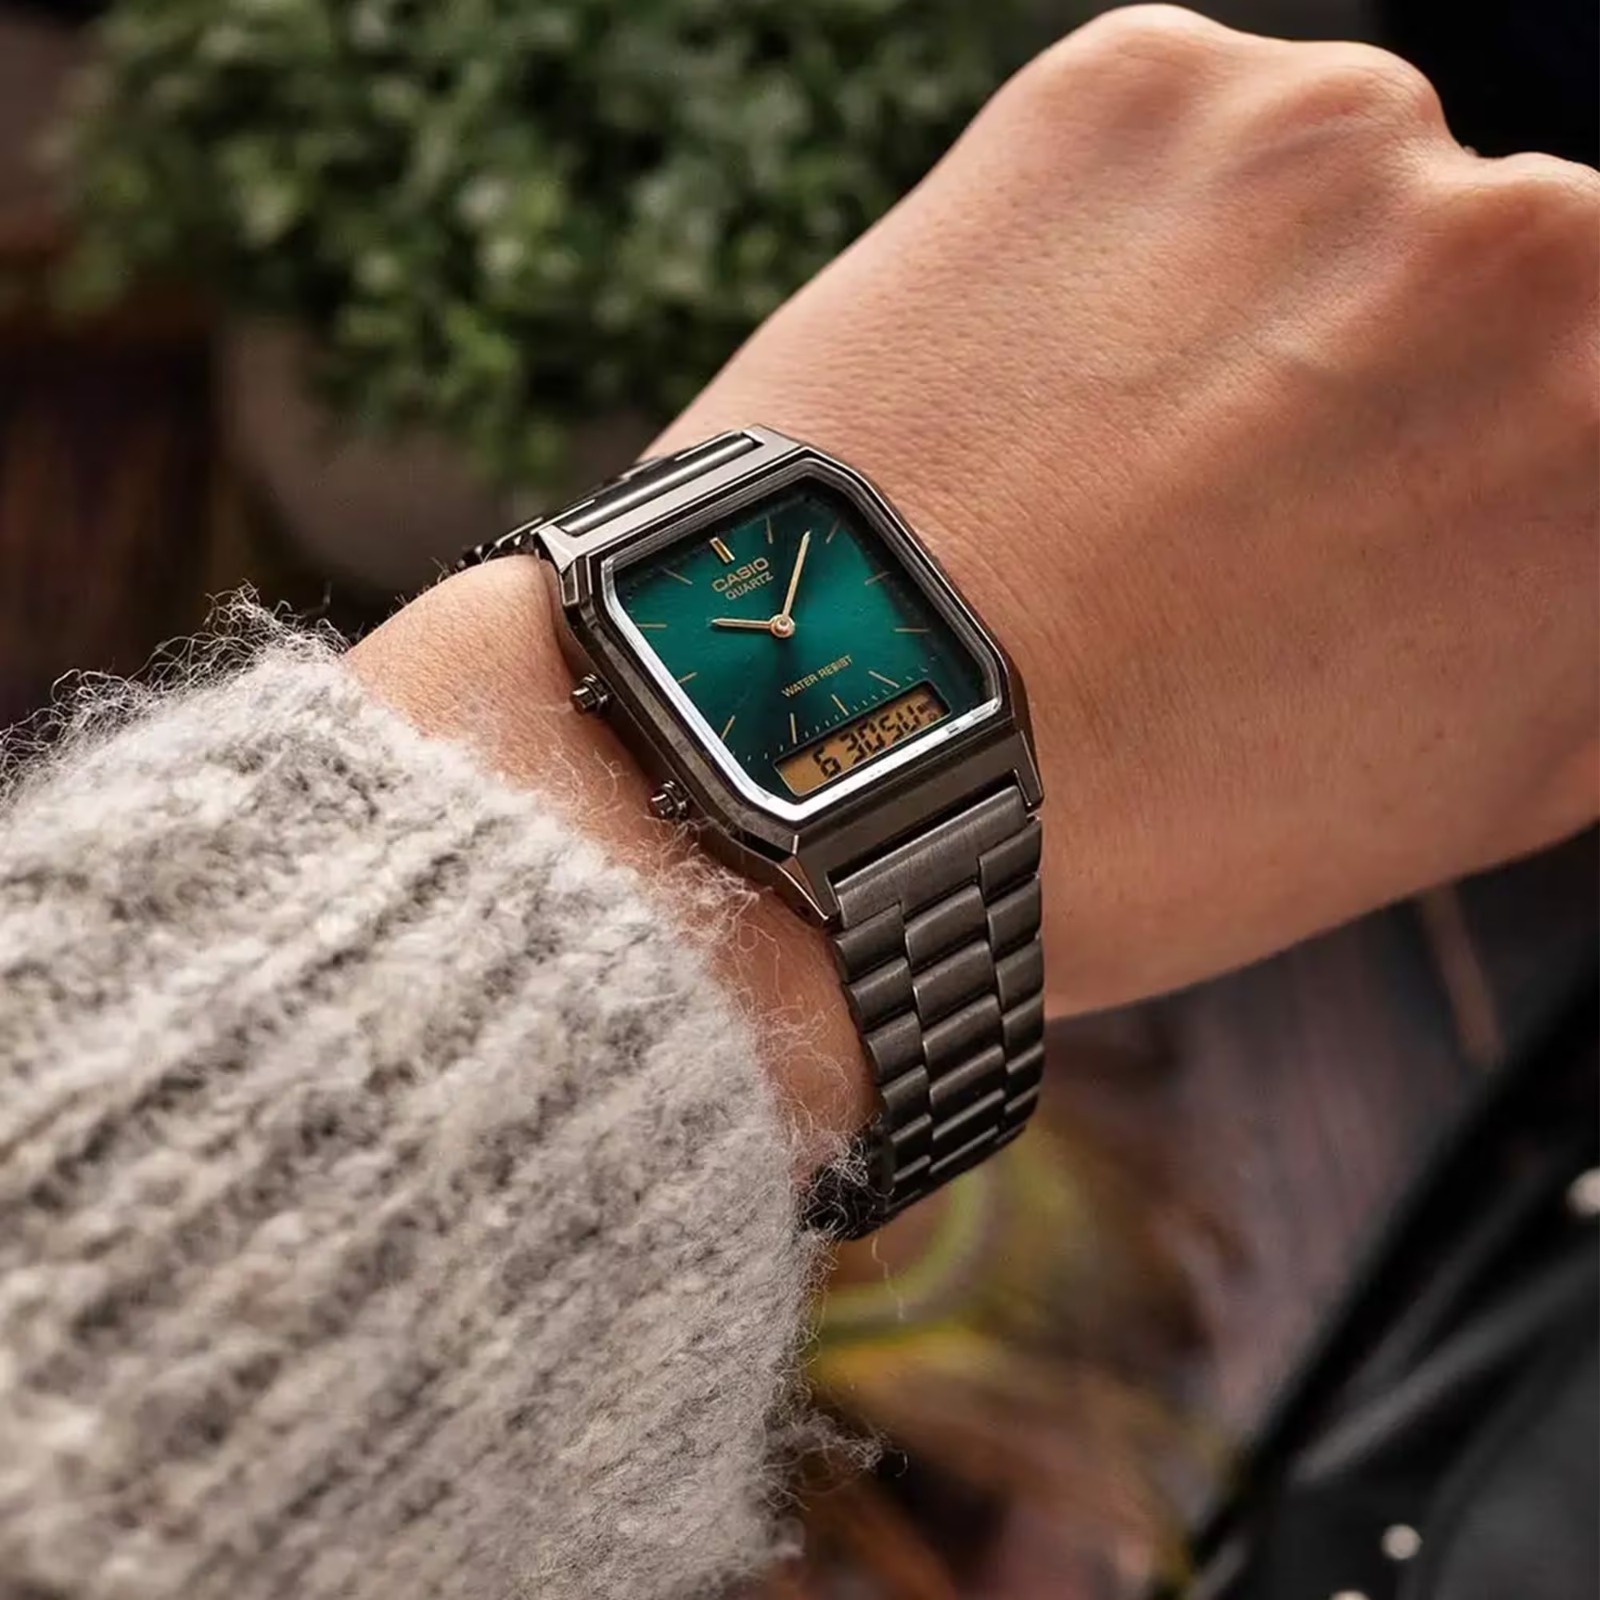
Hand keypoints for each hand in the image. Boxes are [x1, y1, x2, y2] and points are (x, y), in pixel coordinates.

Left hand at [654, 6, 1599, 1013]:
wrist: (828, 755)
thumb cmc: (1149, 813)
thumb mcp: (1477, 777)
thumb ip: (1594, 619)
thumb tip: (1591, 531)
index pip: (1590, 389)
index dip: (1485, 470)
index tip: (1395, 512)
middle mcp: (1528, 243)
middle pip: (1485, 284)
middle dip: (1385, 387)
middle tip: (1242, 514)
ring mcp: (1323, 140)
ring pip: (1336, 202)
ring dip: (1256, 308)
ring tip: (1111, 468)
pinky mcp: (1129, 89)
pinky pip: (1176, 151)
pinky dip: (1120, 248)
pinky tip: (1039, 388)